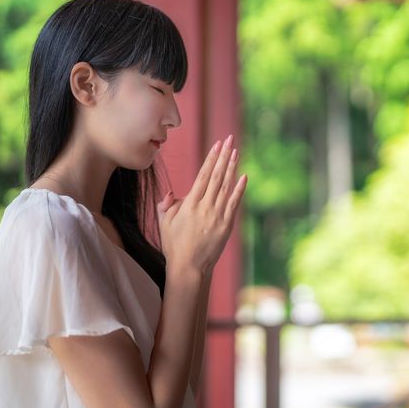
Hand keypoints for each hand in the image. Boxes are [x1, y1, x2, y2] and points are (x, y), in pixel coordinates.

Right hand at [156, 134, 246, 274]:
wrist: (189, 268)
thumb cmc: (174, 245)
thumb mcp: (165, 223)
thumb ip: (167, 205)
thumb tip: (171, 194)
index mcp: (189, 204)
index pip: (202, 175)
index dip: (211, 159)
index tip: (217, 145)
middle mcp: (205, 207)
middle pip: (216, 176)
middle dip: (223, 156)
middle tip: (230, 140)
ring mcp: (217, 216)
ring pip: (226, 187)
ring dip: (232, 168)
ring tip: (236, 152)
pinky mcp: (226, 225)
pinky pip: (234, 203)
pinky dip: (239, 189)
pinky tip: (244, 176)